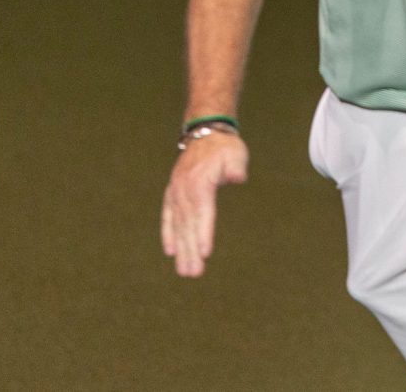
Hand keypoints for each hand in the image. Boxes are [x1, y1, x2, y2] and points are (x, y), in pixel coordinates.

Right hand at [160, 131, 248, 276]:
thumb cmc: (224, 147)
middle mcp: (184, 191)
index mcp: (200, 183)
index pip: (203, 214)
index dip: (203, 234)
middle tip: (194, 274)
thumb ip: (235, 167)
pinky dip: (168, 233)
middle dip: (190, 251)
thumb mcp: (235, 153)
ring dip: (180, 249)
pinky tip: (170, 250)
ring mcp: (176, 192)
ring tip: (183, 271)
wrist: (204, 132)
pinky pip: (168, 216)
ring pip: (178, 225)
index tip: (204, 253)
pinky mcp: (173, 193)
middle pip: (188, 226)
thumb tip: (237, 178)